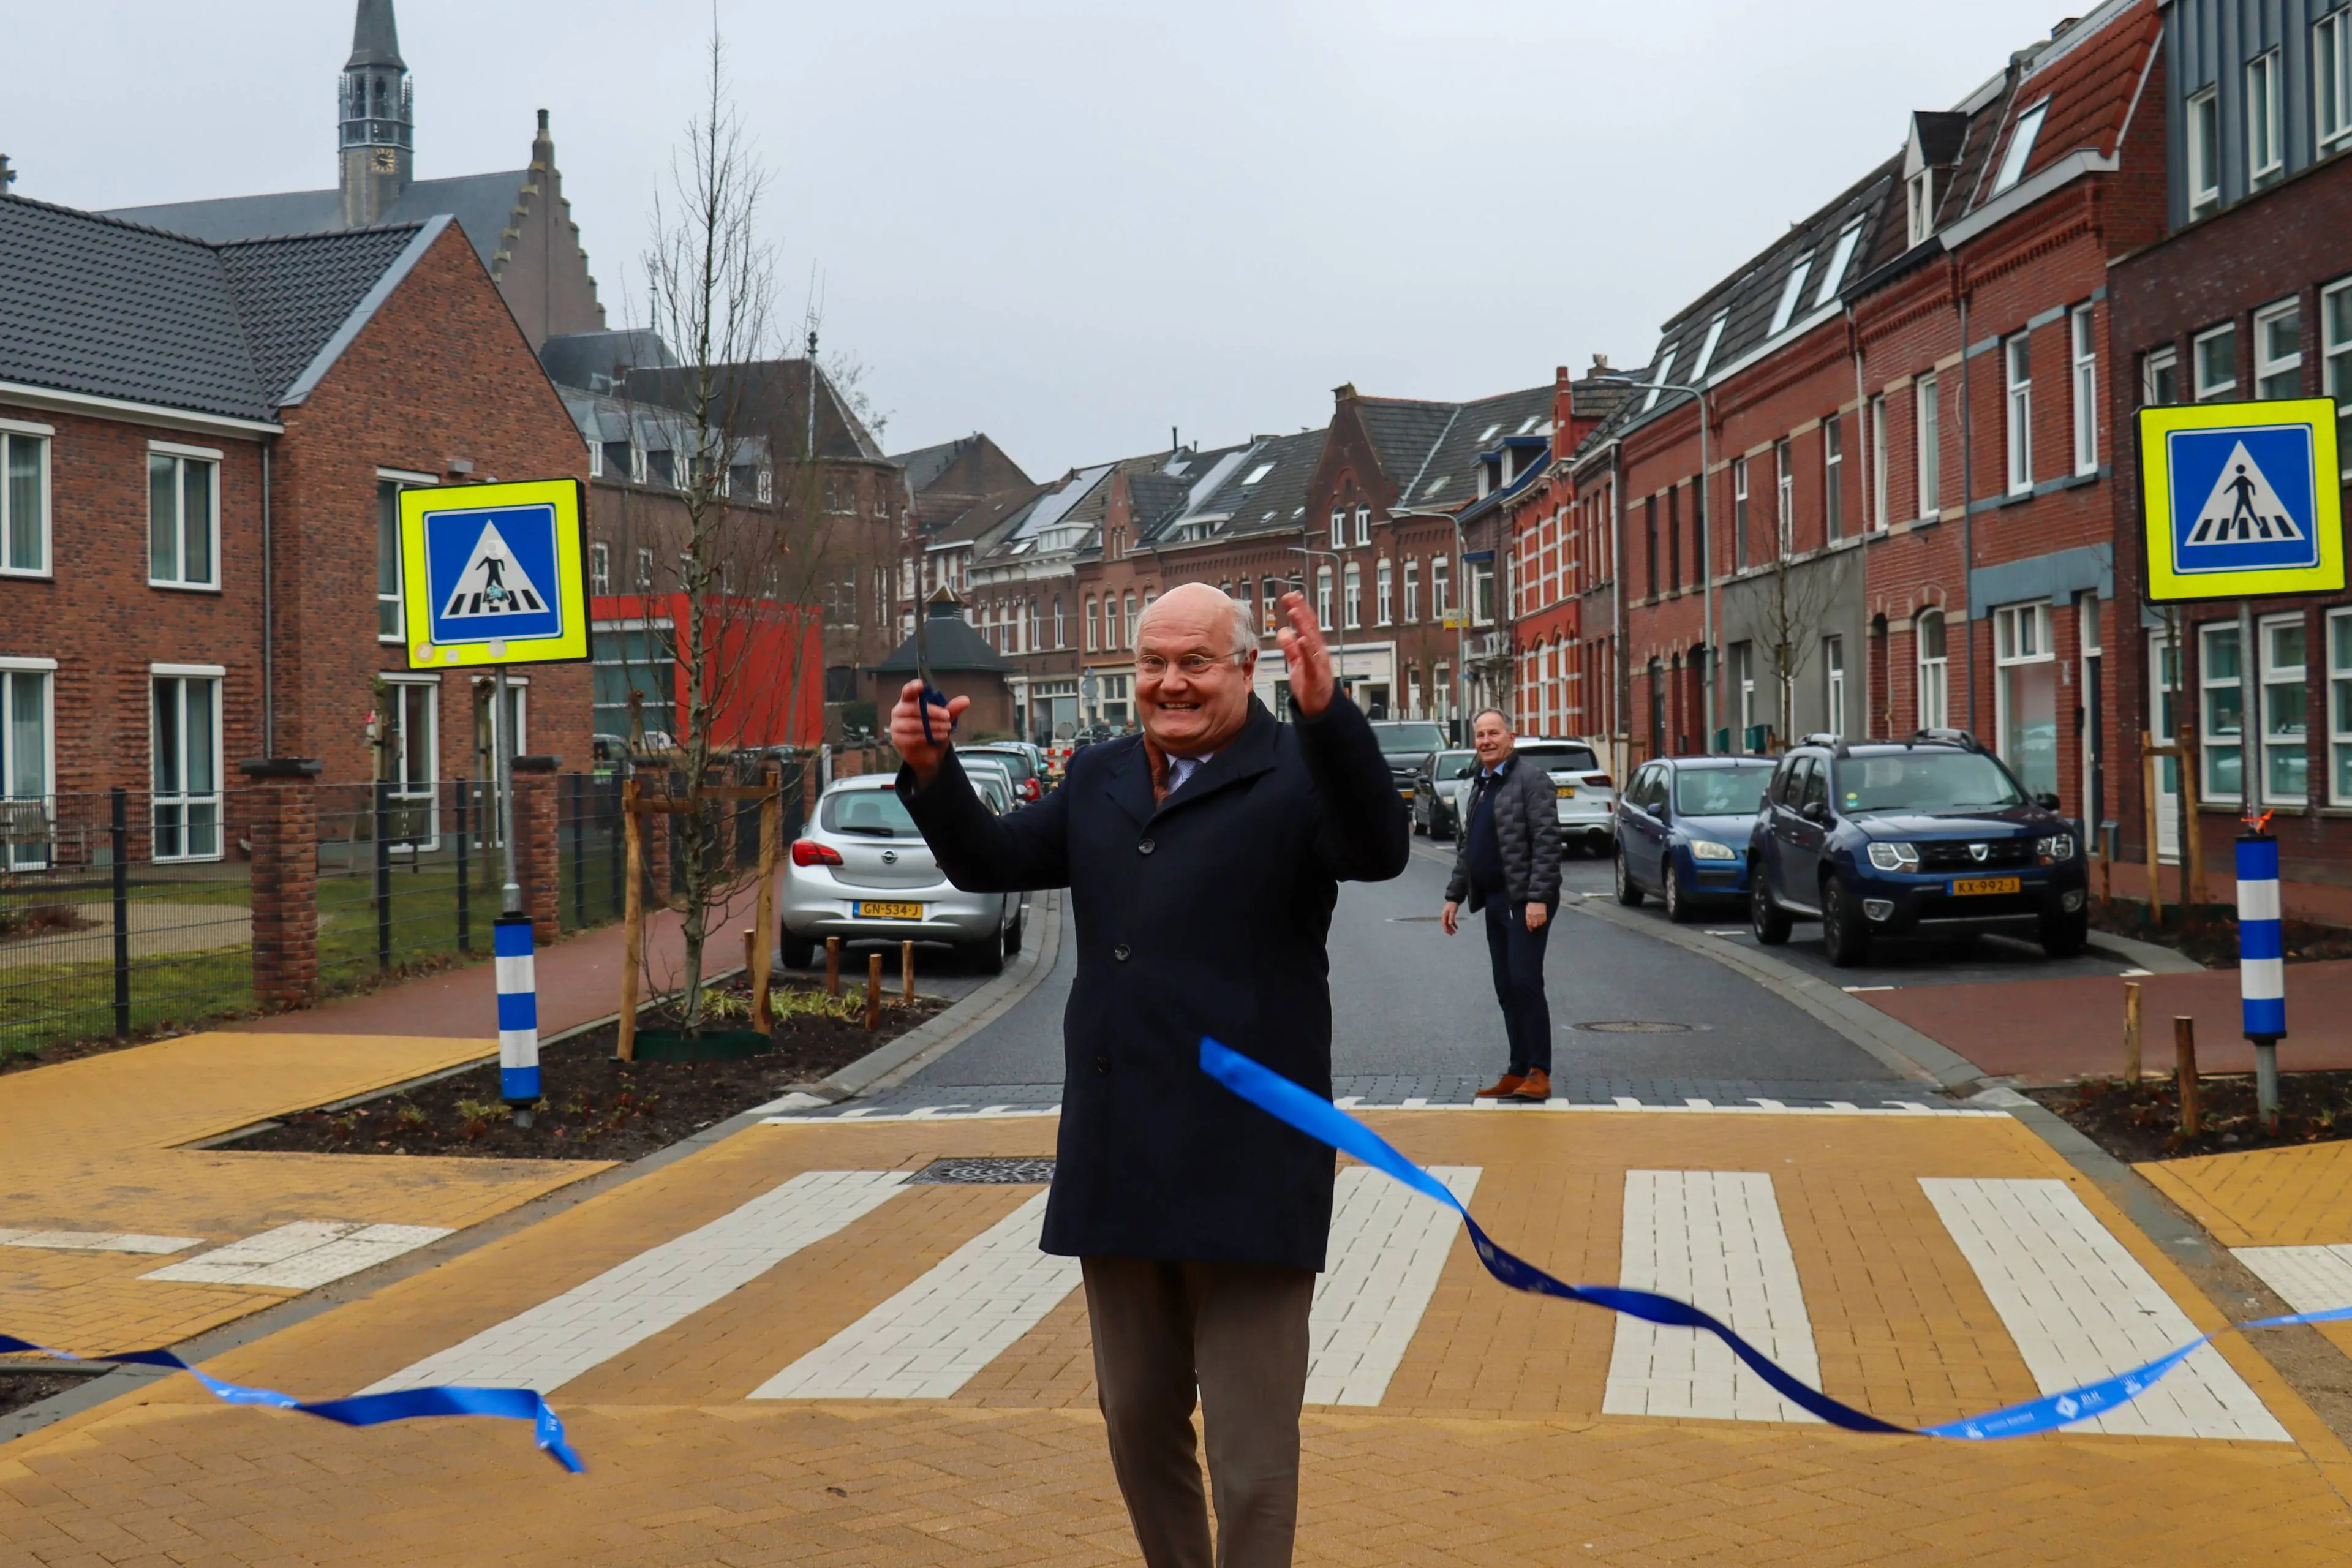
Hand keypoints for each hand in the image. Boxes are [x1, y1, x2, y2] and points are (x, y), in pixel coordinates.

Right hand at [888, 678, 969, 782]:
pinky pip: (913, 737)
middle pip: (913, 708)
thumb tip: (966, 700)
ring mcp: (897, 725)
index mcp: (909, 701)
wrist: (929, 755)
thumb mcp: (944, 720)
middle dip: (932, 713)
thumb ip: (952, 709)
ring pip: (914, 724)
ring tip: (946, 729)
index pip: (908, 691)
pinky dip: (928, 737)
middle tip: (947, 718)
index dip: (913, 688)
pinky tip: (939, 737)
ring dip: (933, 726)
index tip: (921, 685)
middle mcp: (899, 711)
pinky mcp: (898, 740)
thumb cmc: (933, 731)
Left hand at [1275, 591, 1334, 716]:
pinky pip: (1312, 659)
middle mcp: (1318, 651)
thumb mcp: (1297, 662)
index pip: (1307, 624)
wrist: (1321, 706)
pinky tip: (1302, 638)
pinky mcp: (1316, 674)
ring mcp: (1318, 661)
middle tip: (1291, 597)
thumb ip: (1291, 647)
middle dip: (1301, 610)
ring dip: (1303, 625)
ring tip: (1294, 611)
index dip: (1300, 609)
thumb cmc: (1311, 684)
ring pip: (1311, 639)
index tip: (1292, 596)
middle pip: (1309, 626)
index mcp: (1313, 647)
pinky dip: (1307, 648)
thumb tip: (1283, 632)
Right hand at [1441, 900, 1458, 935]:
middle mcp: (1444, 916)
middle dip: (1449, 930)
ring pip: (1448, 924)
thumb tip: (1450, 924)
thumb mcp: (1452, 911)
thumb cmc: (1453, 905)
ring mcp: (1447, 916)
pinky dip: (1454, 925)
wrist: (1454, 900)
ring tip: (1455, 932)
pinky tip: (1457, 928)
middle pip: (1446, 925)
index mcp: (1444, 915)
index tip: (1449, 933)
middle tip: (1452, 934)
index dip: (1446, 929)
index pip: (1444, 924)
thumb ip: (1451, 918)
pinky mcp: (1450, 915)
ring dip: (1451, 928)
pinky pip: (1451, 921)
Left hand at [1525, 904, 1547, 931]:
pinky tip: (1542, 921)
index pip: (1529, 924)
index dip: (1530, 928)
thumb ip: (1527, 915)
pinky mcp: (1544, 914)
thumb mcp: (1527, 909)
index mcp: (1528, 915)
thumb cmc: (1531, 903)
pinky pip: (1544, 920)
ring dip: (1538, 924)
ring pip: (1539, 923)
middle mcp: (1534, 916)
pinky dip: (1543, 921)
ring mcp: (1539, 915)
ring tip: (1538, 923)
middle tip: (1534, 925)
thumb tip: (1528, 920)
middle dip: (1534, 926)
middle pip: (1534, 925)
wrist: (1537, 899)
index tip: (1530, 929)